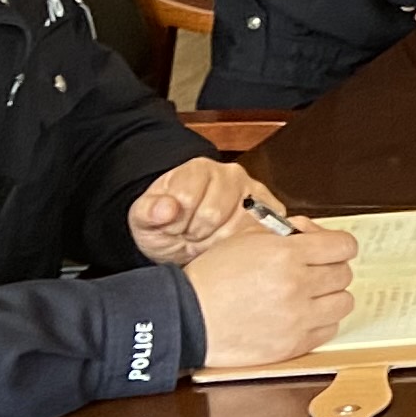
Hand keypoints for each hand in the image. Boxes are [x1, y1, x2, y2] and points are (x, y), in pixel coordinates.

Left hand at [125, 155, 270, 262]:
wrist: (189, 237)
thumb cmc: (168, 225)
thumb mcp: (143, 220)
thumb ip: (148, 211)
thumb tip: (165, 209)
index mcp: (198, 169)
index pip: (186, 199)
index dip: (176, 222)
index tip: (172, 227)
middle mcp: (231, 174)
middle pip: (212, 215)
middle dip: (197, 234)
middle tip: (191, 236)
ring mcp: (254, 192)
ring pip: (236, 228)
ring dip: (218, 243)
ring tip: (208, 240)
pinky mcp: (271, 213)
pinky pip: (260, 235)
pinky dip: (241, 247)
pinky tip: (228, 245)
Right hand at [182, 211, 358, 368]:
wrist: (187, 318)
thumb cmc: (211, 279)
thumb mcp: (245, 240)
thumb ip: (284, 233)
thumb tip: (311, 234)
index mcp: (286, 254)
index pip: (344, 245)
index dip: (338, 245)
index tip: (331, 249)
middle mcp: (297, 285)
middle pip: (344, 273)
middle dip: (330, 269)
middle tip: (312, 271)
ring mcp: (298, 318)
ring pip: (343, 303)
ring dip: (330, 297)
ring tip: (309, 296)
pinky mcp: (294, 344)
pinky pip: (329, 330)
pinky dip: (320, 322)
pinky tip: (301, 316)